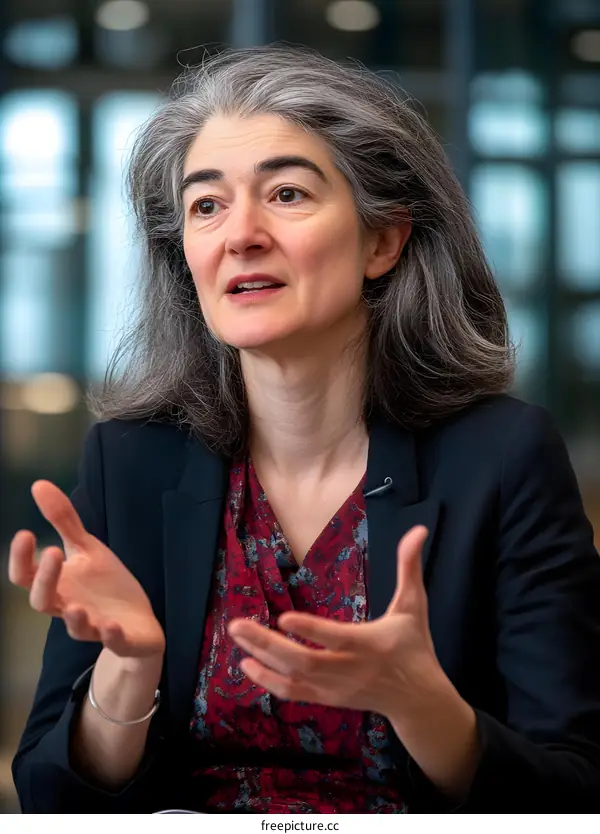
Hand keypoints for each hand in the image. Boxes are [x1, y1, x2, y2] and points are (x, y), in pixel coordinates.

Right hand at [8, 480, 164, 658]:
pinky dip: (111, 635)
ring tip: (75, 607)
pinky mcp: (121, 638)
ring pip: (76, 628)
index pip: (26, 576)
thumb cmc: (104, 585)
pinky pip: (113, 641)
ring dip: (74, 618)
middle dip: (45, 580)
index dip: (21, 558)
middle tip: (52, 552)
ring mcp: (94, 626)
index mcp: (58, 586)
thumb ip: (63, 521)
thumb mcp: (86, 549)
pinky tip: (111, 626)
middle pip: (43, 601)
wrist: (138, 621)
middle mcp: (68, 608)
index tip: (25, 533)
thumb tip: (38, 484)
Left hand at [228, 525, 442, 718]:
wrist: (418, 699)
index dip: (310, 631)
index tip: (283, 618)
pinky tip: (246, 664)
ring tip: (236, 637)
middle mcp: (350, 669)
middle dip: (267, 644)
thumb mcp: (414, 605)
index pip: (337, 639)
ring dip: (261, 659)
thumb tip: (418, 530)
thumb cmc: (415, 646)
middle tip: (235, 625)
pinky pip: (294, 693)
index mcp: (371, 644)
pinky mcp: (327, 698)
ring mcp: (336, 688)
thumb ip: (410, 567)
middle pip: (304, 662)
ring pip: (294, 678)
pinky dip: (268, 681)